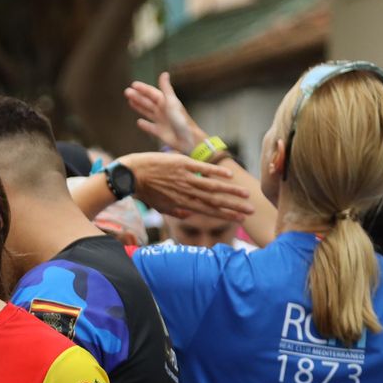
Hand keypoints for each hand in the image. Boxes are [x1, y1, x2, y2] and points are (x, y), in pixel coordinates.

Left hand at [118, 151, 250, 221]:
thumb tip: (190, 216)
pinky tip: (230, 175)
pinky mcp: (182, 164)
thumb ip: (176, 212)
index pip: (209, 211)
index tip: (240, 218)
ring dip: (230, 191)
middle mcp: (186, 193)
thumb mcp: (160, 206)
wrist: (131, 174)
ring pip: (212, 186)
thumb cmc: (145, 191)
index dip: (226, 215)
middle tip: (251, 210)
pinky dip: (216, 172)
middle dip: (234, 206)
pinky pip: (202, 168)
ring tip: (246, 194)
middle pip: (215, 201)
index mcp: (182, 203)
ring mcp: (185, 178)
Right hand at [124, 74, 203, 153]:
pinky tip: (138, 122)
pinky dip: (144, 125)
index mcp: (165, 102)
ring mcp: (161, 121)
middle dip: (137, 97)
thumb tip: (164, 73)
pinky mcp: (159, 132)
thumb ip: (166, 88)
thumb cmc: (180, 119)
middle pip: (147, 101)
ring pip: (147, 112)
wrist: (187, 139)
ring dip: (138, 107)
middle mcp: (162, 110)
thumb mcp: (172, 102)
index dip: (143, 89)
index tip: (133, 84)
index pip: (152, 93)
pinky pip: (149, 127)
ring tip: (129, 102)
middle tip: (126, 92)